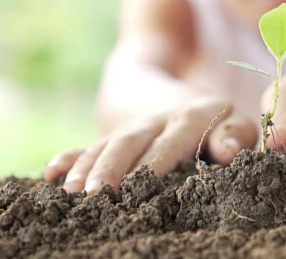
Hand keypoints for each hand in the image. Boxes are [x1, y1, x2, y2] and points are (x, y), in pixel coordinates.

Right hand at [43, 97, 256, 192]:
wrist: (184, 91)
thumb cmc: (220, 123)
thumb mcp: (236, 122)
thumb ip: (236, 136)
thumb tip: (228, 151)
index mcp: (191, 118)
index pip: (173, 141)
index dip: (157, 162)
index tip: (143, 185)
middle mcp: (158, 121)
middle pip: (131, 142)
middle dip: (112, 168)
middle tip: (96, 195)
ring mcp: (133, 128)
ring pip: (106, 144)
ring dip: (87, 167)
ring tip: (71, 193)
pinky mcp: (115, 135)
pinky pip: (89, 145)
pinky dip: (69, 158)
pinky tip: (50, 175)